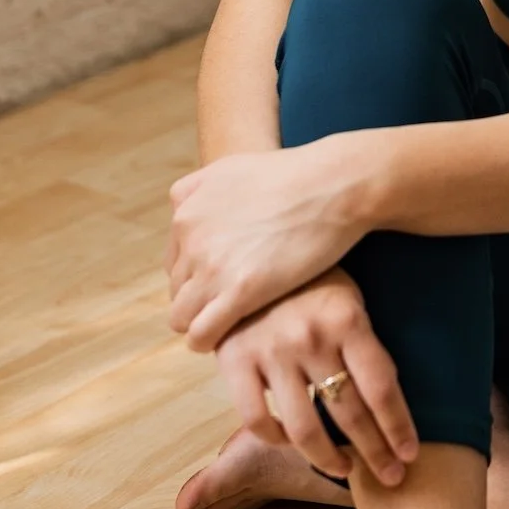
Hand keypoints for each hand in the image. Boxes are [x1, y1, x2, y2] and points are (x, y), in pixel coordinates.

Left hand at [165, 135, 371, 349]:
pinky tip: (225, 339)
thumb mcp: (230, 167)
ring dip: (203, 321)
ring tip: (231, 323)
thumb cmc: (294, 174)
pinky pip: (202, 333)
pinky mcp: (240, 292)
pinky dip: (207, 341)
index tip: (224, 282)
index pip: (175, 263)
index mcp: (186, 213)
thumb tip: (185, 210)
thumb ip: (197, 188)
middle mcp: (191, 239)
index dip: (199, 276)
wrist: (333, 184)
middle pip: (178, 289)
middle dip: (201, 299)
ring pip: (182, 315)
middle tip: (233, 302)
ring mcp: (213, 267)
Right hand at [213, 266, 418, 485]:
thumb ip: (365, 342)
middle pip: (350, 413)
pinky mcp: (234, 359)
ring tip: (347, 469)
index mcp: (348, 318)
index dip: (398, 428)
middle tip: (392, 478)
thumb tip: (391, 400)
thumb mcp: (349, 295)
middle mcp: (311, 337)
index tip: (410, 455)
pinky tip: (293, 442)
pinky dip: (277, 439)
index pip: (381, 387)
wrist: (253, 248)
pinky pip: (257, 418)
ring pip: (304, 427)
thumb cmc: (313, 278)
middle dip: (376, 453)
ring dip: (330, 458)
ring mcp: (271, 350)